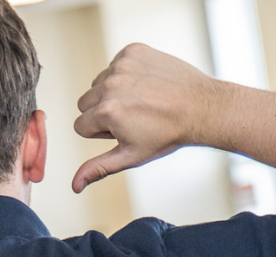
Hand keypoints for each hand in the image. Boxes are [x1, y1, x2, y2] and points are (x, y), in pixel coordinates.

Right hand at [72, 43, 216, 192]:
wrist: (201, 107)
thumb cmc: (166, 135)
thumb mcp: (129, 156)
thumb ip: (98, 168)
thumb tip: (74, 186)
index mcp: (106, 112)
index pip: (80, 126)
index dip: (100, 133)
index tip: (124, 130)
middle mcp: (111, 85)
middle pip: (84, 103)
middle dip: (101, 112)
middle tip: (132, 117)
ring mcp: (122, 65)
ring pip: (98, 84)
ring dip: (112, 93)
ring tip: (140, 101)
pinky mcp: (133, 51)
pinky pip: (114, 65)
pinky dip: (125, 74)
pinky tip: (144, 85)